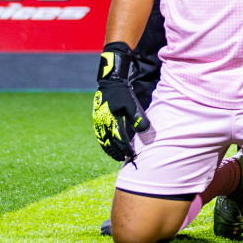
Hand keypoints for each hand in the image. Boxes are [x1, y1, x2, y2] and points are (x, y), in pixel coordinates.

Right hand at [92, 42, 148, 161]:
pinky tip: (107, 146)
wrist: (110, 83)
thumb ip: (138, 118)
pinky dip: (103, 142)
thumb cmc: (123, 94)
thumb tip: (145, 132)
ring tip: (114, 156)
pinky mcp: (96, 119)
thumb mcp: (132, 105)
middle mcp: (102, 123)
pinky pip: (99, 134)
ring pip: (102, 139)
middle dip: (116, 151)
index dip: (124, 148)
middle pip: (109, 142)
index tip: (130, 155)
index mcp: (111, 120)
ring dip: (108, 149)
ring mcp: (98, 121)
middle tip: (123, 159)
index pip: (119, 139)